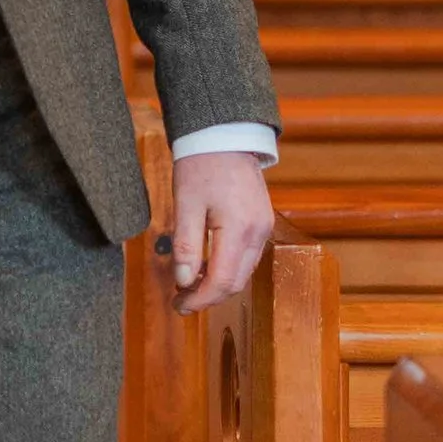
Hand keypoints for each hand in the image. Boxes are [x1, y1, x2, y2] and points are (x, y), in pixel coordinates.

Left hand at [154, 148, 275, 316]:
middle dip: (208, 296)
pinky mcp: (261, 221)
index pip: (223, 281)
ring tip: (188, 285)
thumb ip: (185, 245)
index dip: (200, 300)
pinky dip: (227, 267)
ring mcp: (264, 227)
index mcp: (240, 228)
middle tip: (180, 300)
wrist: (224, 135)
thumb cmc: (201, 165)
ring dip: (218, 284)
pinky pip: (247, 256)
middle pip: (236, 282)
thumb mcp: (185, 204)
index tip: (178, 306)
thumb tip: (184, 281)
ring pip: (243, 271)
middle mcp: (259, 232)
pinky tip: (206, 266)